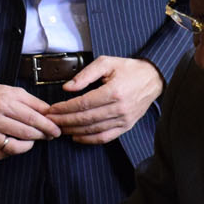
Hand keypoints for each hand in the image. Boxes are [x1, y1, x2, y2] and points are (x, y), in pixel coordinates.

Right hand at [0, 81, 59, 157]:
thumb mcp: (11, 91)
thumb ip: (32, 102)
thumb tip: (50, 112)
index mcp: (2, 102)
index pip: (32, 118)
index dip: (48, 126)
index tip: (56, 130)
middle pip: (26, 133)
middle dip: (42, 136)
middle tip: (49, 135)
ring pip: (15, 147)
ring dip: (29, 145)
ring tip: (32, 140)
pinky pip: (2, 154)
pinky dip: (12, 151)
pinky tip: (16, 143)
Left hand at [42, 56, 162, 144]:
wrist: (152, 79)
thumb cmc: (129, 69)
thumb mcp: (106, 63)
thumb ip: (85, 74)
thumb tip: (67, 87)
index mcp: (113, 91)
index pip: (83, 104)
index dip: (65, 108)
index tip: (52, 109)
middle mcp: (119, 108)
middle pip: (85, 119)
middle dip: (64, 121)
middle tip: (50, 120)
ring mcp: (124, 119)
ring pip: (93, 130)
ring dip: (73, 131)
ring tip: (59, 128)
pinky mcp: (126, 126)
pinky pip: (105, 137)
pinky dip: (89, 140)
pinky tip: (76, 137)